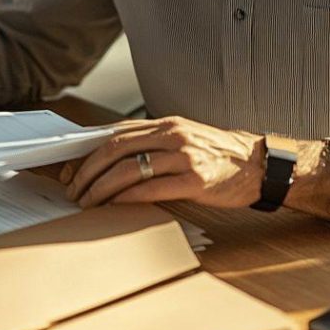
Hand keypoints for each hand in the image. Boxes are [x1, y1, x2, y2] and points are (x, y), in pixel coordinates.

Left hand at [61, 117, 264, 208]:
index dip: (87, 152)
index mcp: (166, 124)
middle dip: (87, 171)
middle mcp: (173, 136)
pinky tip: (113, 205)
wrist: (259, 165)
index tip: (70, 170)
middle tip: (73, 190)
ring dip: (101, 188)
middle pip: (115, 149)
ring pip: (129, 169)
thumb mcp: (184, 139)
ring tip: (87, 202)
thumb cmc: (217, 156)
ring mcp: (184, 157)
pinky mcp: (195, 180)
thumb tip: (110, 157)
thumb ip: (152, 144)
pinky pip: (152, 188)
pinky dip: (127, 197)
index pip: (115, 134)